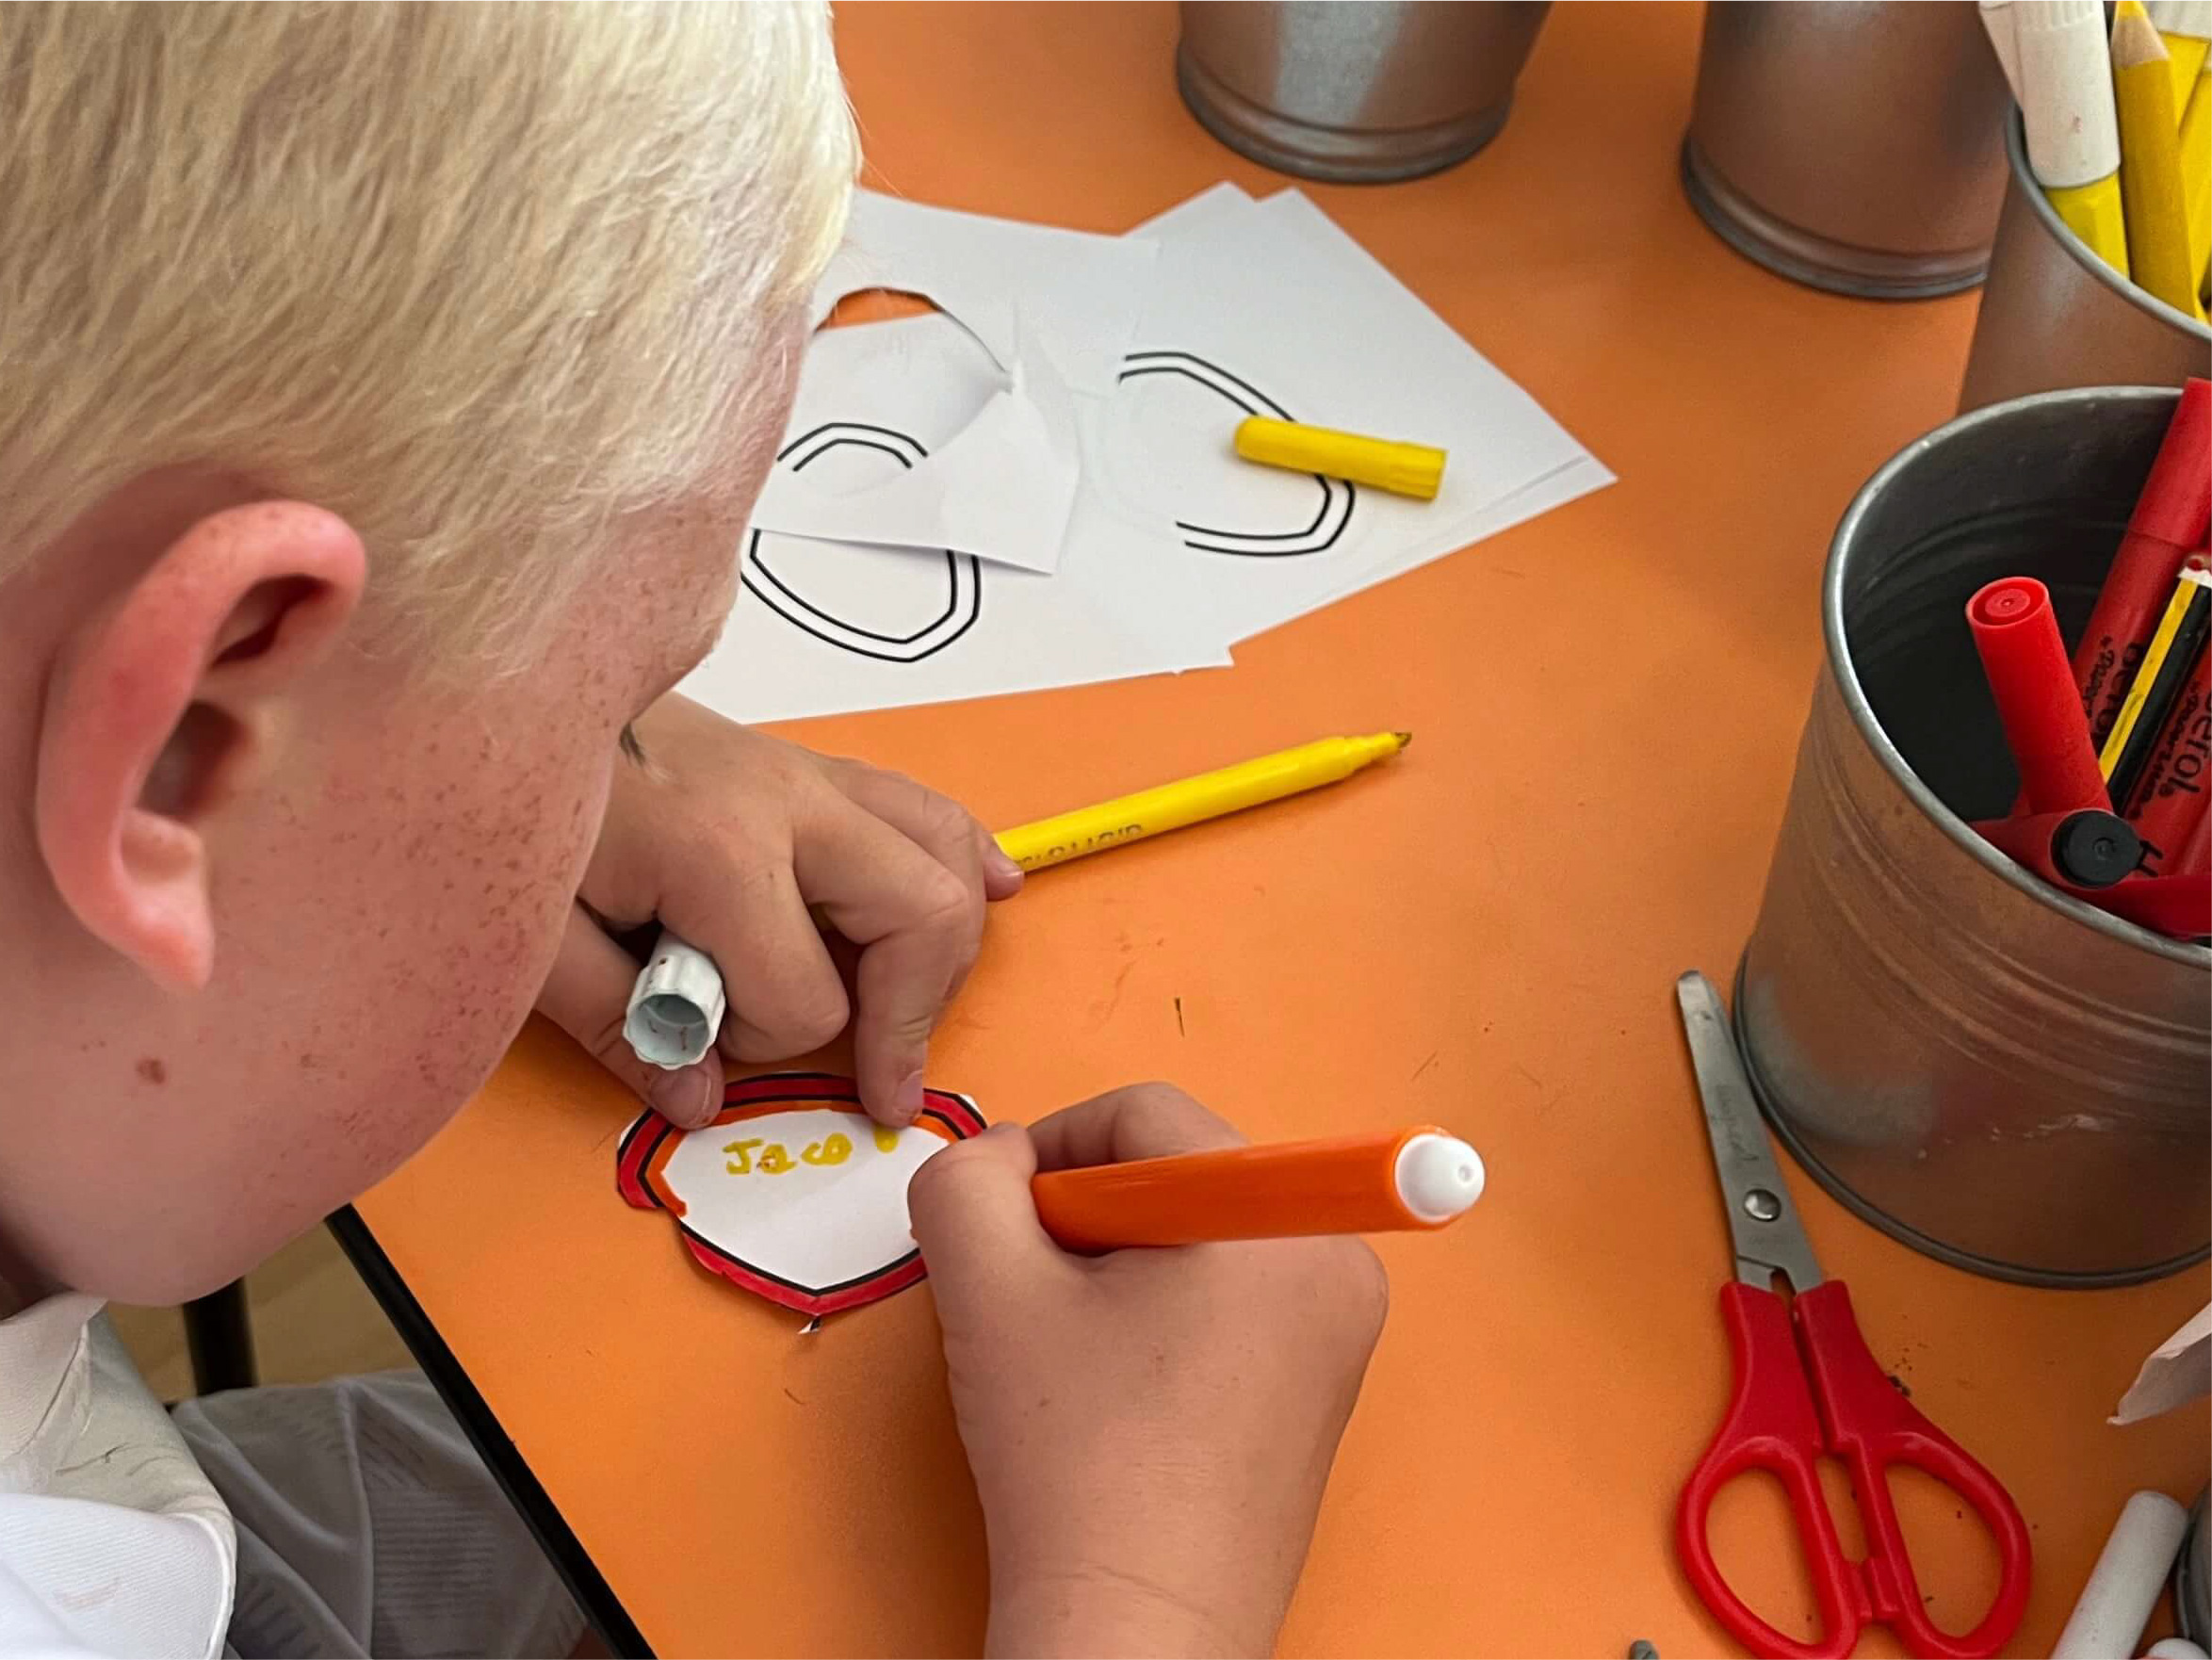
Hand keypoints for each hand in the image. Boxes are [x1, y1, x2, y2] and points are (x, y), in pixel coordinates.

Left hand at [535, 695, 1021, 1127]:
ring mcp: (801, 773)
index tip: (703, 1044)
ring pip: (942, 848)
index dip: (766, 1047)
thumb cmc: (493, 799)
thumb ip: (615, 1022)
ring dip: (948, 935)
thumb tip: (698, 1102)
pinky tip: (995, 884)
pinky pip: (918, 802)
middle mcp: (785, 803)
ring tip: (924, 1005)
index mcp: (717, 853)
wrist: (485, 680)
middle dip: (909, 1010)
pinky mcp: (798, 762)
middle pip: (923, 914)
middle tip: (879, 1074)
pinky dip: (963, 850)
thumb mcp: (529, 932)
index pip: (808, 998)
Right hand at [907, 1085, 1388, 1657]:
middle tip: (1035, 1298)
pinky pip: (1232, 1296)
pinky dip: (1163, 1314)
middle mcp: (1335, 1258)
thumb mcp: (987, 1289)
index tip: (1002, 1226)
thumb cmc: (1079, 1465)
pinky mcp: (1324, 1386)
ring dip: (1121, 1266)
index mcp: (1278, 1216)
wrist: (1138, 1628)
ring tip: (1074, 1354)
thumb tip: (994, 1155)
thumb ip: (965, 1179)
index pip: (1145, 1114)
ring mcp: (1340, 1327)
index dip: (1051, 1152)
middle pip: (1180, 1169)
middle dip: (1089, 1215)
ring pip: (1202, 1233)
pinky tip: (1117, 1390)